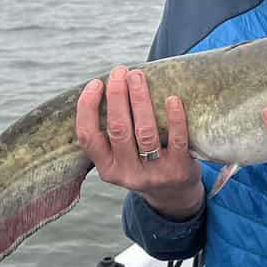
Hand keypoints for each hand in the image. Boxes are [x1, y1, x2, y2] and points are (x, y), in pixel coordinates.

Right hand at [76, 66, 203, 219]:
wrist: (174, 195)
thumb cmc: (143, 163)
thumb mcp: (120, 157)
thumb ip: (111, 132)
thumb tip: (108, 84)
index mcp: (107, 168)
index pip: (88, 137)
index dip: (88, 108)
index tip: (95, 83)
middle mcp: (127, 174)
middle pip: (118, 129)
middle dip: (117, 96)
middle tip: (120, 71)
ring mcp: (154, 173)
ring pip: (145, 132)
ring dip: (141, 100)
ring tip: (138, 76)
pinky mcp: (179, 170)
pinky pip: (177, 140)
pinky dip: (174, 118)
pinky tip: (172, 98)